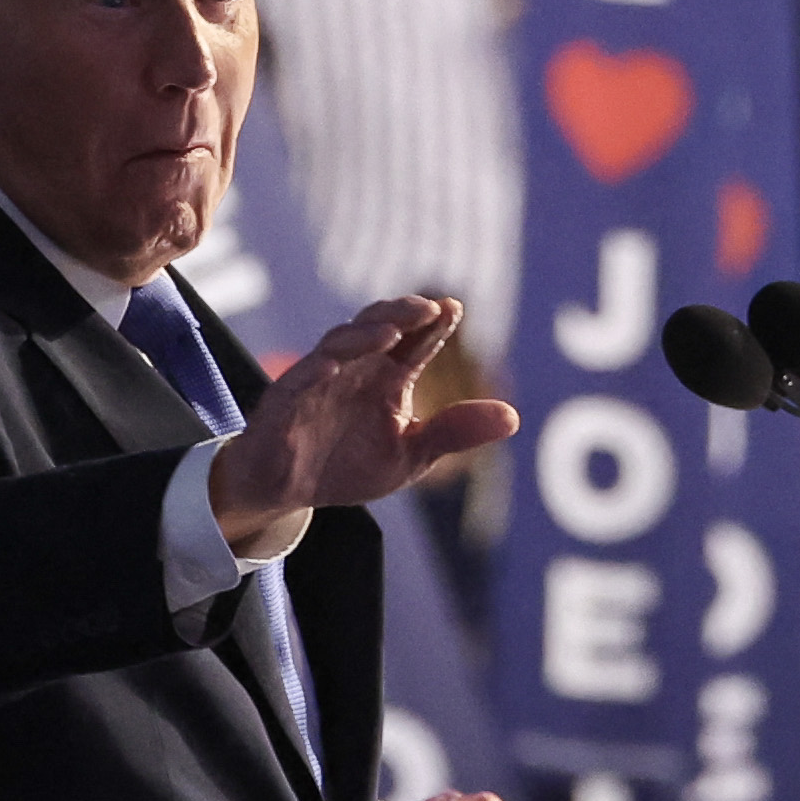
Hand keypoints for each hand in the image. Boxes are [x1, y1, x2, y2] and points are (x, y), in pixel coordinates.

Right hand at [207, 296, 504, 544]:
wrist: (288, 492)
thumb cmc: (347, 464)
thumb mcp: (412, 455)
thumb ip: (454, 431)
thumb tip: (513, 417)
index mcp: (387, 376)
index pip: (415, 342)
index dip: (433, 324)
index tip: (454, 308)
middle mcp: (355, 369)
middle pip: (377, 327)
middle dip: (400, 313)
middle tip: (427, 308)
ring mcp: (317, 381)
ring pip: (339, 345)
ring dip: (362, 336)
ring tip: (389, 332)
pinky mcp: (285, 403)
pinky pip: (297, 382)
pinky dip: (313, 372)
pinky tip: (330, 367)